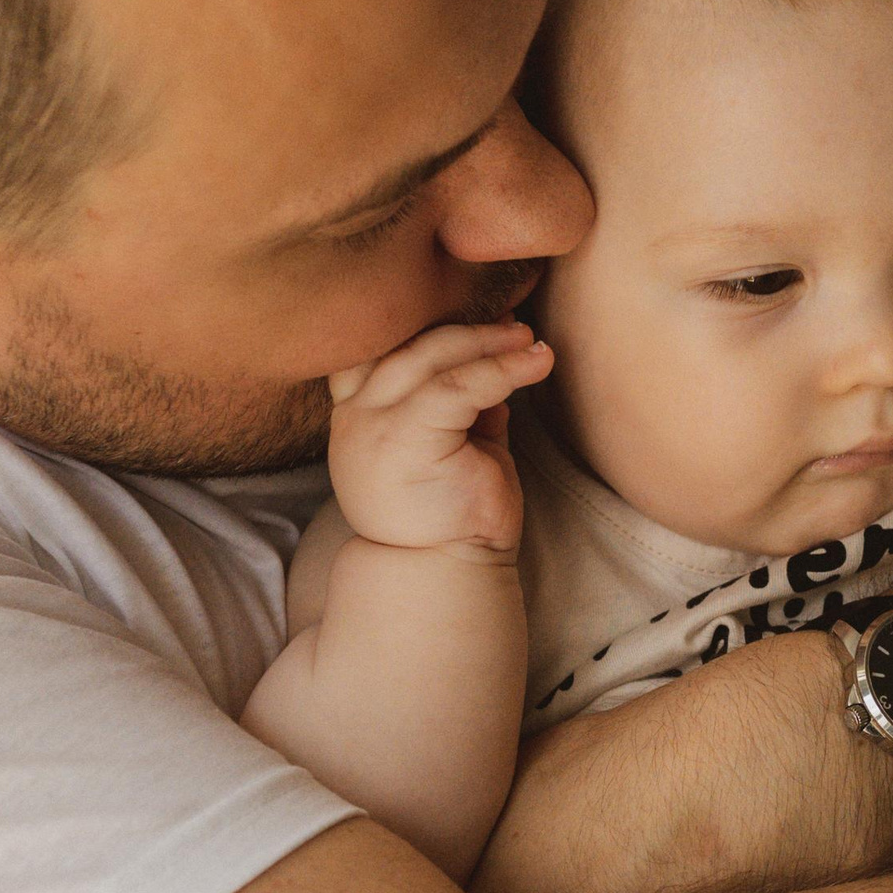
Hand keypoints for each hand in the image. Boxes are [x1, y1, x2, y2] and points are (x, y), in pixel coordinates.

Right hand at [326, 320, 549, 556]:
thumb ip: (464, 402)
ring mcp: (371, 427)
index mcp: (358, 415)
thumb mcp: (457, 444)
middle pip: (407, 346)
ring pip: (430, 358)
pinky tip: (537, 362)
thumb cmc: (453, 515)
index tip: (481, 319)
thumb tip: (496, 357)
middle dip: (470, 331)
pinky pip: (458, 386)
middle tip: (519, 329)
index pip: (377, 348)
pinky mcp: (404, 439)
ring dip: (488, 344)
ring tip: (530, 342)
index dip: (425, 325)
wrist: (445, 573)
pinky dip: (502, 369)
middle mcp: (355, 417)